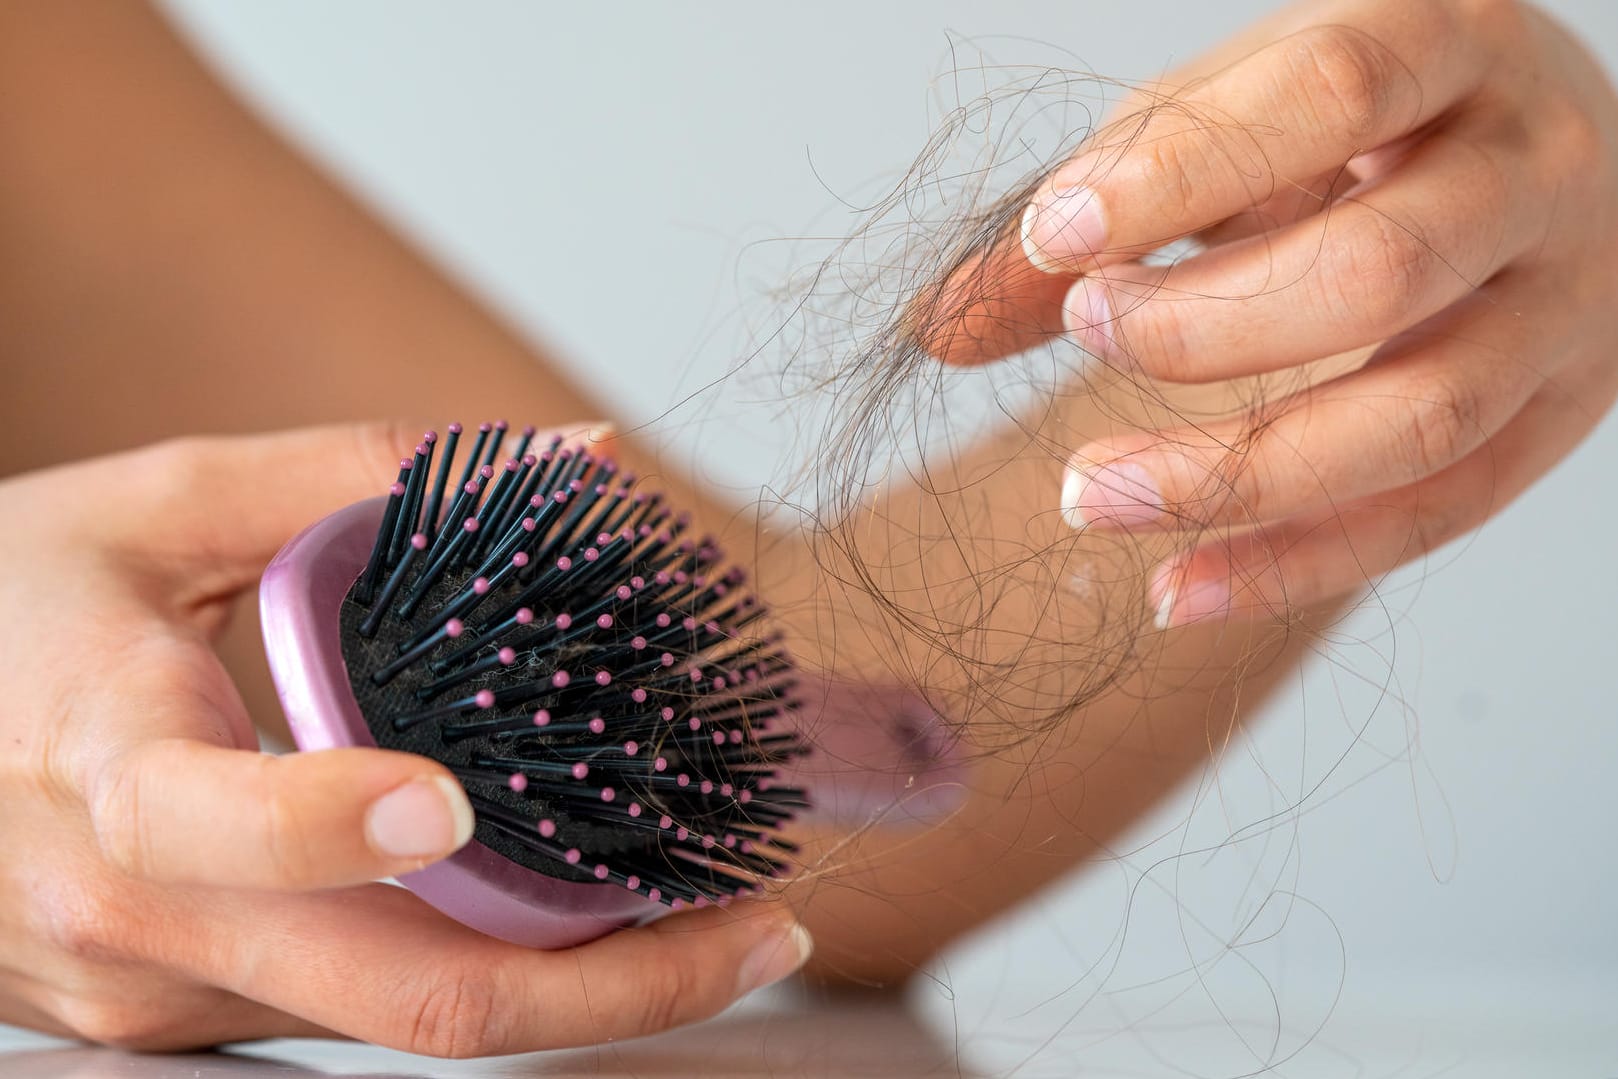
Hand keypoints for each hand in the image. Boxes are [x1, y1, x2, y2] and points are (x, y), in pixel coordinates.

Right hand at [0, 424, 808, 1054]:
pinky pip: (361, 1015)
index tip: (470, 802)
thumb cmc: (7, 606)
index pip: (222, 830)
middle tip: (767, 930)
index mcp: (104, 764)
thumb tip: (576, 457)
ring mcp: (163, 994)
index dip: (344, 825)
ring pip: (400, 1028)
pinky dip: (492, 979)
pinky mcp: (187, 1017)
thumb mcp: (157, 503)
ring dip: (580, 991)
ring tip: (725, 925)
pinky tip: (591, 926)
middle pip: (398, 1003)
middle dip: (613, 987)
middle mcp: (136, 917)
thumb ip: (359, 473)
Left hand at [924, 0, 1617, 625]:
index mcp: (1452, 40)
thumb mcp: (1233, 116)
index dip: (1179, 175)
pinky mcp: (1561, 417)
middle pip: (1381, 269)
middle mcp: (1534, 169)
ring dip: (1234, 477)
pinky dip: (1292, 567)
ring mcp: (1567, 304)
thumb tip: (935, 329)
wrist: (1540, 156)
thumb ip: (1098, 202)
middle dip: (1202, 327)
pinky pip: (1434, 518)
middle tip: (1088, 331)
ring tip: (1090, 493)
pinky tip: (1173, 588)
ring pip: (1421, 417)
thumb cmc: (1355, 126)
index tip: (1051, 240)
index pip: (1330, 93)